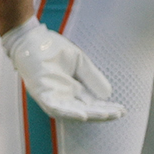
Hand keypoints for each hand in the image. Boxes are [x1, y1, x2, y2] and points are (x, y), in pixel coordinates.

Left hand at [0, 19, 121, 123]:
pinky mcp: (41, 94)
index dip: (108, 108)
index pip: (93, 104)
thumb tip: (107, 94)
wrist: (30, 38)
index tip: (123, 110)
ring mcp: (52, 97)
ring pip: (73, 113)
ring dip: (90, 115)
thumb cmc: (52, 49)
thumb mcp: (79, 62)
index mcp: (72, 90)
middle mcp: (63, 97)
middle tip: (119, 114)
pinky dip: (69, 113)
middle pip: (86, 111)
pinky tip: (83, 115)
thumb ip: (91, 77)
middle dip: (103, 113)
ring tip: (107, 115)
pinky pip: (56, 108)